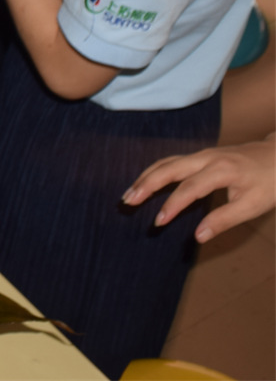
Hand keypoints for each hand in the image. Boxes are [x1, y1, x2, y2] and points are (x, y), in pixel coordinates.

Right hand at [124, 138, 275, 242]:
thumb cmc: (270, 183)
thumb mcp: (253, 205)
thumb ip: (224, 220)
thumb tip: (198, 236)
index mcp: (221, 170)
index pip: (189, 189)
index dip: (172, 206)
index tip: (159, 222)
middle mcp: (207, 158)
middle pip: (169, 168)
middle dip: (146, 184)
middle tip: (128, 201)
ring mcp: (202, 154)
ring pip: (167, 162)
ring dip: (146, 177)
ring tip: (130, 194)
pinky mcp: (201, 155)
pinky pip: (172, 161)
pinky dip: (155, 171)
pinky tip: (146, 182)